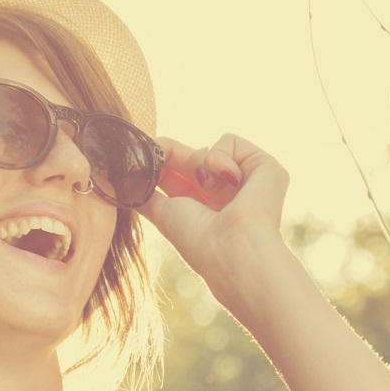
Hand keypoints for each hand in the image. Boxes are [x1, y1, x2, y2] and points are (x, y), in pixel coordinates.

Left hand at [137, 133, 288, 296]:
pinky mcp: (265, 167)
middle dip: (169, 155)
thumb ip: (146, 194)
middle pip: (189, 158)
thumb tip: (124, 176)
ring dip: (198, 166)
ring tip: (208, 189)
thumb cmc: (200, 242)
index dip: (158, 163)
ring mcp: (245, 180)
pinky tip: (230, 181)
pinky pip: (229, 140)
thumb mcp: (164, 215)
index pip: (176, 174)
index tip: (139, 158)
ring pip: (206, 150)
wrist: (233, 250)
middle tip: (153, 154)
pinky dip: (220, 157)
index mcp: (203, 208)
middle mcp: (225, 194)